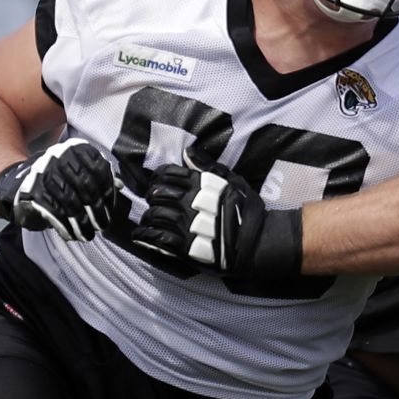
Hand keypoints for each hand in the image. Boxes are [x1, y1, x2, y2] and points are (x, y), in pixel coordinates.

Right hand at [0, 138, 123, 241]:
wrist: (17, 187)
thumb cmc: (56, 182)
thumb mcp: (77, 173)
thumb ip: (98, 176)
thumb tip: (119, 185)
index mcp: (75, 149)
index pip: (99, 171)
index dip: (108, 193)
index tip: (111, 209)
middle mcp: (59, 157)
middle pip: (86, 187)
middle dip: (97, 211)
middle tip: (102, 225)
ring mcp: (44, 173)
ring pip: (71, 202)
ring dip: (81, 222)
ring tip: (87, 234)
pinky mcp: (32, 191)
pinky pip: (53, 211)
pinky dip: (64, 226)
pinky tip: (70, 234)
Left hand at [130, 156, 266, 273]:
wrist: (256, 243)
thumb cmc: (247, 211)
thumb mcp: (233, 181)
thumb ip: (208, 166)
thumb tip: (187, 151)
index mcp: (202, 185)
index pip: (168, 174)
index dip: (159, 176)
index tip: (158, 181)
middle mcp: (191, 203)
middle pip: (157, 194)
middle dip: (152, 196)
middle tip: (154, 200)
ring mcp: (187, 225)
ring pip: (154, 215)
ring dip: (148, 216)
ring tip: (150, 218)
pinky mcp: (184, 247)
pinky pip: (156, 238)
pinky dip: (145, 234)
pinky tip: (141, 234)